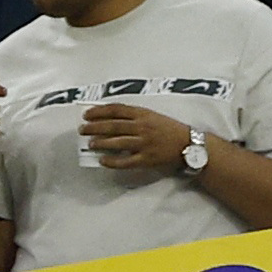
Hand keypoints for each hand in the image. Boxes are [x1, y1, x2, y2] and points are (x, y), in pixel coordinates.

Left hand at [79, 101, 206, 176]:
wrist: (189, 144)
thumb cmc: (170, 129)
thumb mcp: (152, 116)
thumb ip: (135, 116)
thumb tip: (112, 119)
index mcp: (143, 114)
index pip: (116, 110)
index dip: (99, 111)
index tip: (87, 114)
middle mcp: (142, 126)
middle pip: (113, 125)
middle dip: (95, 127)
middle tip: (82, 129)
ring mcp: (144, 143)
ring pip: (117, 142)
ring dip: (101, 143)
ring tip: (90, 144)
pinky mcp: (147, 159)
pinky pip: (126, 161)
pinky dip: (113, 161)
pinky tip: (103, 161)